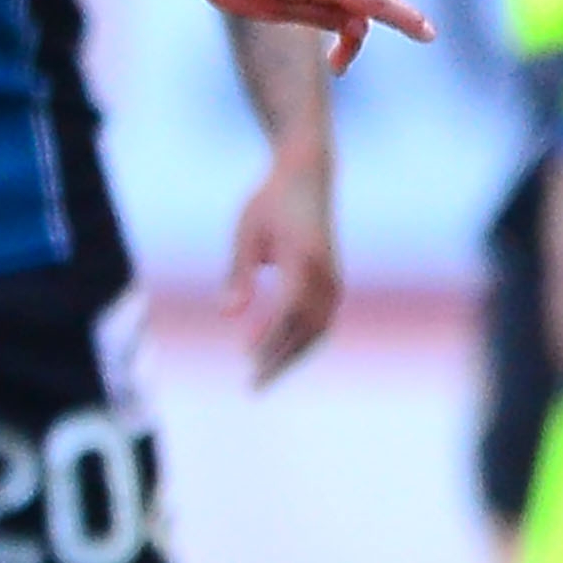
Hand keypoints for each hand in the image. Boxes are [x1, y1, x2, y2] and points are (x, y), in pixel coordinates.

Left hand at [224, 146, 341, 386]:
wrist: (307, 176)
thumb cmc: (269, 203)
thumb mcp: (246, 233)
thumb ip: (238, 275)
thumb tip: (227, 316)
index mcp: (304, 257)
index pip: (289, 308)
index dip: (271, 335)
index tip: (247, 355)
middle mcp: (326, 272)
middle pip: (307, 328)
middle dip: (281, 360)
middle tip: (253, 386)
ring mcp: (334, 279)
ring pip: (317, 330)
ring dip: (291, 356)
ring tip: (263, 377)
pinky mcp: (333, 282)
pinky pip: (320, 321)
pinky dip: (301, 342)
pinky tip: (276, 354)